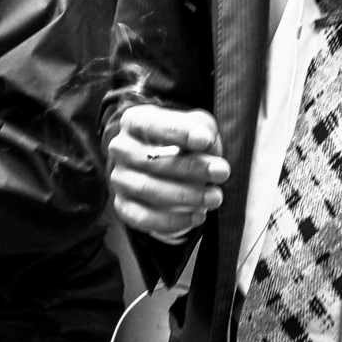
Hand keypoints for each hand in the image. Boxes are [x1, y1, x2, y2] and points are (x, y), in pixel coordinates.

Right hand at [107, 101, 227, 238]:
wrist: (165, 166)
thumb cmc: (183, 141)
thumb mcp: (196, 126)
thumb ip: (202, 128)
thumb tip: (205, 143)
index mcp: (134, 121)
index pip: (151, 124)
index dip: (178, 132)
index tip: (205, 140)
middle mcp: (121, 148)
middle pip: (151, 159)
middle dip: (191, 167)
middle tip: (222, 172)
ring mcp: (119, 178)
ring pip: (147, 189)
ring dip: (185, 195)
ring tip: (215, 197)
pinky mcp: (122, 206)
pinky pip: (142, 217)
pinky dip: (171, 220)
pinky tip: (197, 217)